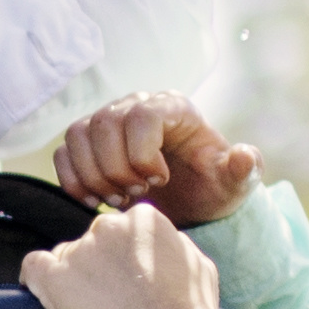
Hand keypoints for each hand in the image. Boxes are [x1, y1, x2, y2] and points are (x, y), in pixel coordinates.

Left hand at [21, 202, 243, 308]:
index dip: (120, 262)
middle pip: (90, 243)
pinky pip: (33, 268)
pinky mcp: (59, 278)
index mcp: (144, 219)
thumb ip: (172, 246)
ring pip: (63, 257)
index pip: (119, 232)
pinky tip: (50, 299)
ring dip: (72, 281)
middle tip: (111, 305)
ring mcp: (82, 250)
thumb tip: (163, 243)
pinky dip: (37, 283)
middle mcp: (109, 225)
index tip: (127, 287)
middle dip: (96, 269)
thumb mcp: (197, 265)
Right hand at [50, 91, 257, 226]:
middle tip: (137, 194)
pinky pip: (63, 153)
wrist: (190, 201)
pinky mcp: (87, 144)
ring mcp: (107, 123)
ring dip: (94, 176)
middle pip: (104, 124)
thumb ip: (243, 170)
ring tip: (119, 199)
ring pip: (78, 135)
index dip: (142, 153)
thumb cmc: (212, 186)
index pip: (142, 115)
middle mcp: (135, 106)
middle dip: (117, 168)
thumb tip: (244, 156)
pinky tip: (97, 202)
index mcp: (173, 108)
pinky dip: (74, 182)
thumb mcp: (234, 183)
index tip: (158, 180)